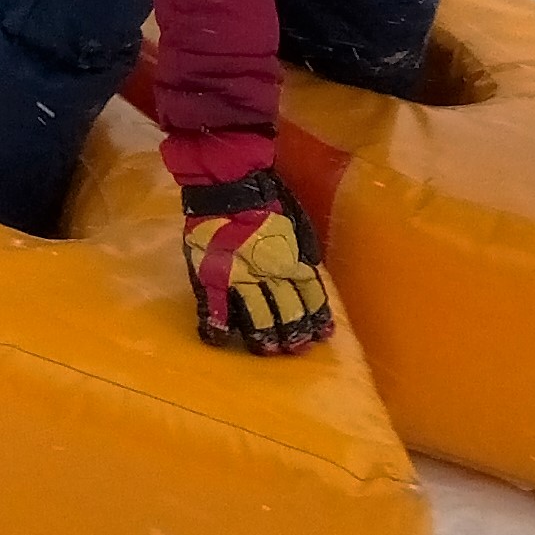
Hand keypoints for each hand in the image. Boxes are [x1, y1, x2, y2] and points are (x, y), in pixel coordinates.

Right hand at [180, 175, 333, 353]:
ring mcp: (239, 278)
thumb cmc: (266, 199)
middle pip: (287, 311)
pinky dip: (217, 327)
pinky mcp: (212, 277)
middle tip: (296, 349)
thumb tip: (306, 272)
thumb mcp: (296, 222)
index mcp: (292, 259)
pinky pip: (215, 308)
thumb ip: (301, 251)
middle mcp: (270, 273)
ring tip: (267, 350)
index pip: (310, 296)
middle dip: (293, 332)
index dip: (317, 316)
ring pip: (257, 316)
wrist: (228, 184)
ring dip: (264, 336)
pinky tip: (220, 340)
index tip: (322, 334)